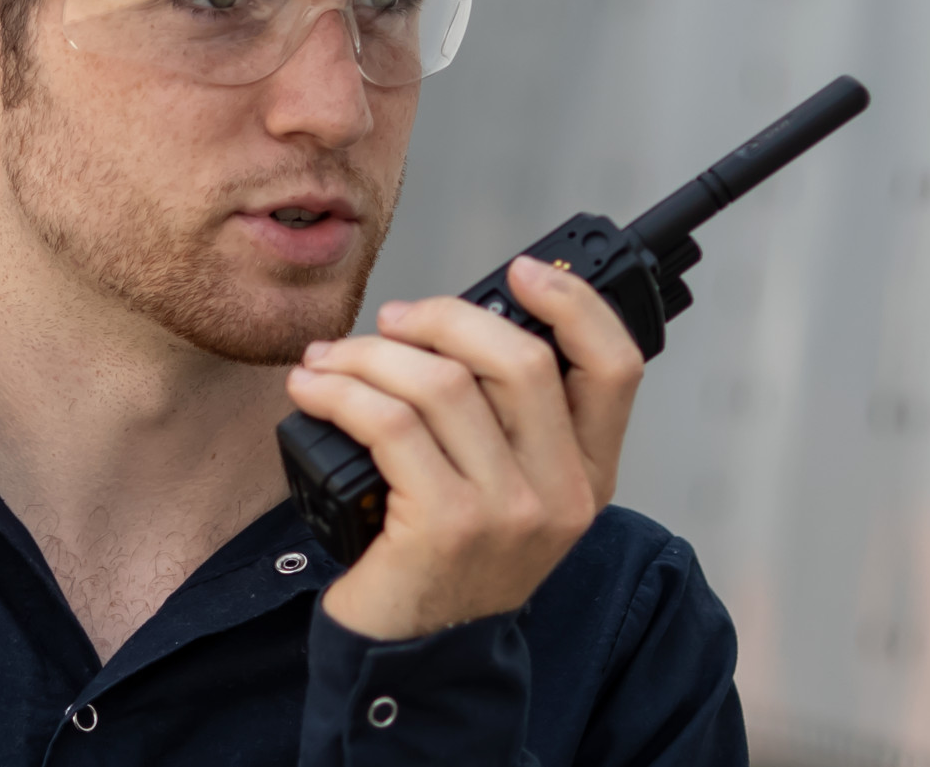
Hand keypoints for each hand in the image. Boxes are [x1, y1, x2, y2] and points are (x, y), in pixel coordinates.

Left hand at [285, 255, 645, 640]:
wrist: (413, 658)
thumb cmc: (446, 557)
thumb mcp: (508, 492)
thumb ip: (510, 418)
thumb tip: (457, 318)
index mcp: (590, 474)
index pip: (616, 367)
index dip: (575, 304)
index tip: (521, 271)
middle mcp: (563, 493)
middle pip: (520, 358)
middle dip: (443, 318)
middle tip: (392, 320)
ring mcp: (507, 512)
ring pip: (443, 384)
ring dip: (370, 355)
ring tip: (329, 360)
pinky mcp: (444, 526)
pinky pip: (389, 424)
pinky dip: (340, 392)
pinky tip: (313, 390)